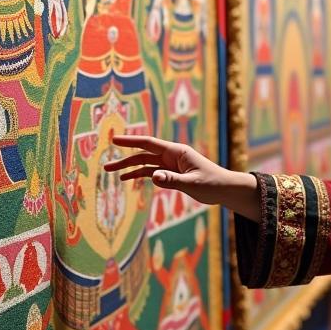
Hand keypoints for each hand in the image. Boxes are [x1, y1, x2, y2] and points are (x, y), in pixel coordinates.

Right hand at [105, 135, 260, 220]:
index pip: (149, 144)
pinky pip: (152, 172)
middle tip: (106, 166)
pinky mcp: (172, 174)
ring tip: (112, 174)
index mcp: (177, 152)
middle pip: (143, 155)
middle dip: (124, 159)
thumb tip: (153, 177)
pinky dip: (139, 175)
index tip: (114, 140)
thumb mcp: (192, 183)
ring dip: (129, 168)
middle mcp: (172, 156)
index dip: (130, 141)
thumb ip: (173, 181)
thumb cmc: (213, 183)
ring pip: (145, 164)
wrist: (225, 189)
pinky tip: (127, 179)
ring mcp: (171, 165)